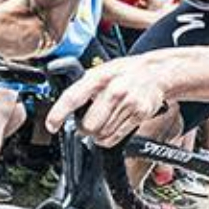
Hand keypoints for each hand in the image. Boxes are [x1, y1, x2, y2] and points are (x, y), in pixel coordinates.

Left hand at [47, 57, 167, 145]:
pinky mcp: (139, 114)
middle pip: (89, 125)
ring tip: (104, 121)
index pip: (73, 97)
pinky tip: (112, 126)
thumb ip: (84, 85)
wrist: (157, 72)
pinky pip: (115, 137)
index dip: (58, 113)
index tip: (51, 125)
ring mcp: (128, 103)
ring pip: (102, 134)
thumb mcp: (102, 70)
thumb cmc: (125, 72)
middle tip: (87, 123)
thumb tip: (64, 106)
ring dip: (98, 134)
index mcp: (99, 77)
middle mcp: (114, 90)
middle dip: (84, 129)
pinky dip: (109, 137)